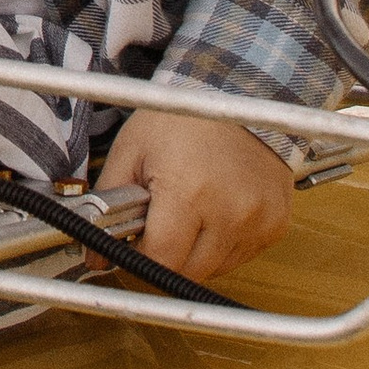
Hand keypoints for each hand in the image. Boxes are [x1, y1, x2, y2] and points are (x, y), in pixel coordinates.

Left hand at [98, 109, 291, 281]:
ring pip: (215, 270)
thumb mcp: (131, 150)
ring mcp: (257, 222)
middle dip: (166, 257)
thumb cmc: (180, 120)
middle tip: (159, 227)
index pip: (160, 260)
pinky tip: (215, 212)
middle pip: (188, 272)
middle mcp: (229, 213)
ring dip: (196, 254)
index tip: (133, 245)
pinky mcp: (275, 226)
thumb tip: (94, 253)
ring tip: (189, 213)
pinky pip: (241, 256)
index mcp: (188, 193)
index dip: (139, 258)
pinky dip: (223, 245)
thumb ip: (107, 201)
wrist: (236, 96)